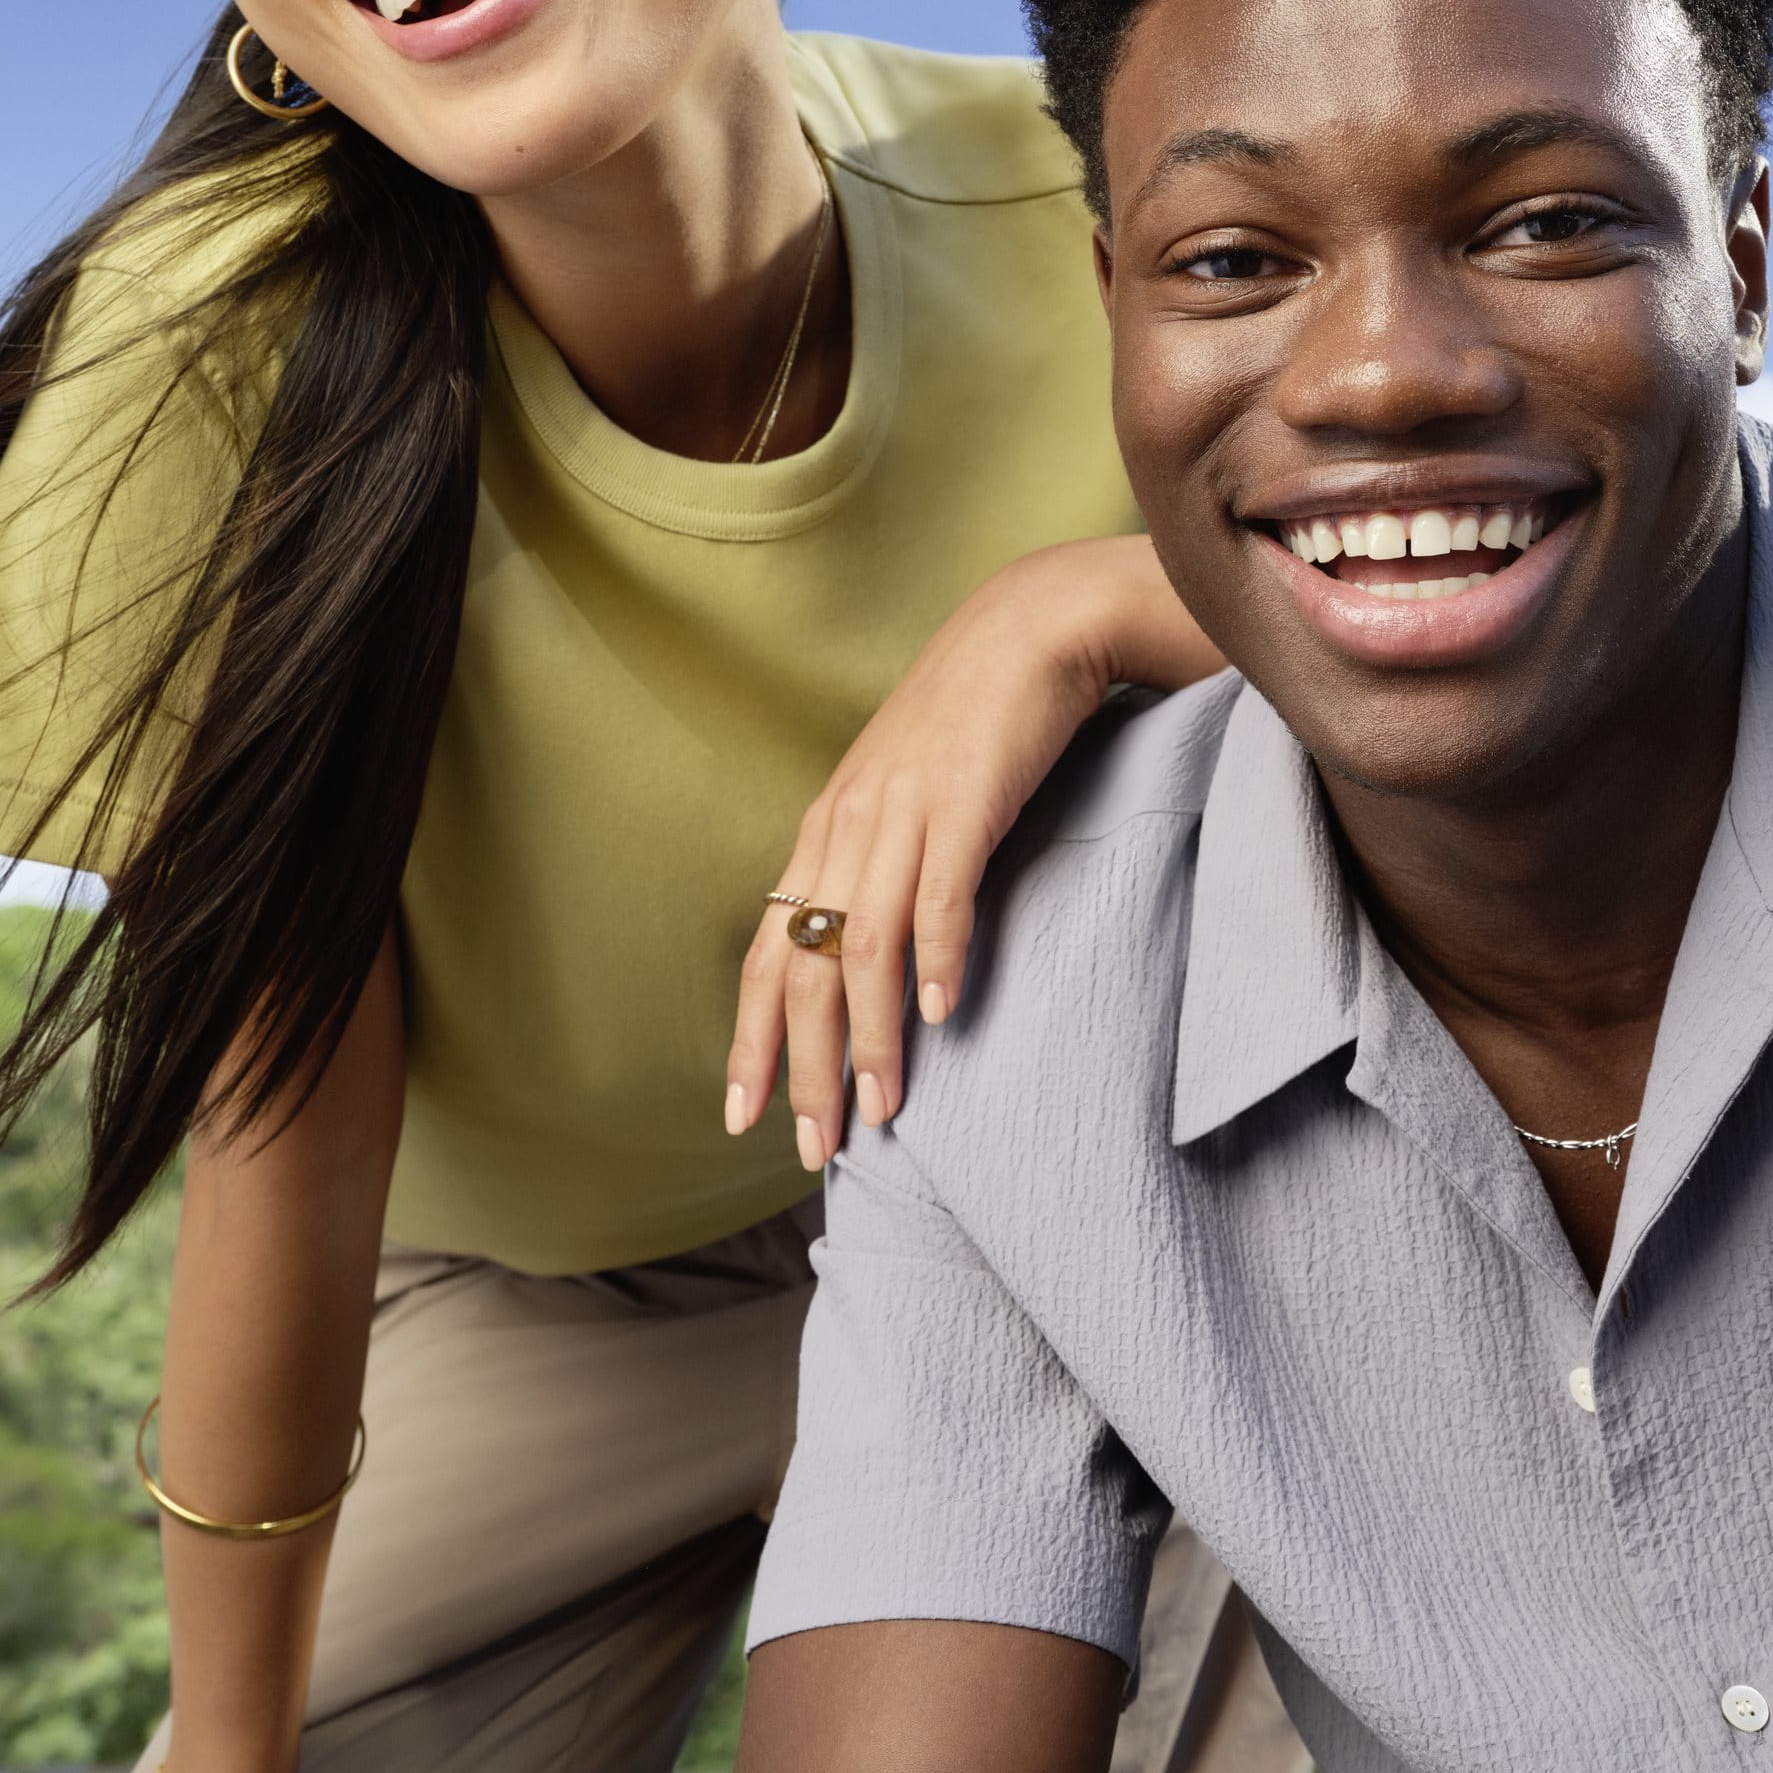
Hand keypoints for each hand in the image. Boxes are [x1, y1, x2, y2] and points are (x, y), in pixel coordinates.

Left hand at [725, 534, 1219, 1167]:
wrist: (1030, 628)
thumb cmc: (975, 718)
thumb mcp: (906, 796)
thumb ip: (882, 865)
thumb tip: (875, 956)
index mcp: (828, 830)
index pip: (770, 952)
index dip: (752, 1037)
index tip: (741, 1115)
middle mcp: (849, 825)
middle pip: (805, 966)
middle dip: (801, 1065)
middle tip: (812, 1145)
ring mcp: (904, 813)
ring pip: (863, 946)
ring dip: (867, 1037)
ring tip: (882, 1108)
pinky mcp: (966, 801)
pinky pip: (940, 894)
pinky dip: (935, 959)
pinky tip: (936, 1017)